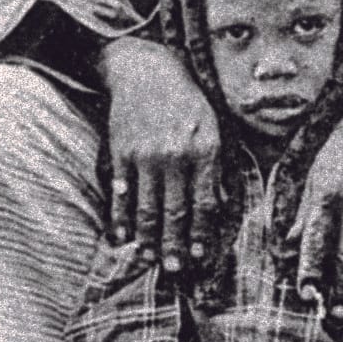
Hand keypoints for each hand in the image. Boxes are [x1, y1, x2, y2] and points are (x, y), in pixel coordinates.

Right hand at [100, 39, 222, 272]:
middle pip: (175, 211)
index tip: (200, 257)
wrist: (147, 71)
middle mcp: (175, 156)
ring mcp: (145, 155)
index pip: (204, 203)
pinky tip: (120, 237)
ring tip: (150, 259)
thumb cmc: (188, 101)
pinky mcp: (121, 152)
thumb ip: (217, 167)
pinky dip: (120, 217)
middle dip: (175, 244)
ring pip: (147, 207)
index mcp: (204, 151)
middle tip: (175, 269)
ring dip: (148, 238)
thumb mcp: (214, 128)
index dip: (202, 233)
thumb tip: (222, 205)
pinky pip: (121, 193)